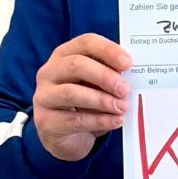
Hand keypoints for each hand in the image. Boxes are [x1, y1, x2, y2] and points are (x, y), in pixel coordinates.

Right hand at [33, 33, 130, 161]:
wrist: (67, 136)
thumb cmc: (87, 102)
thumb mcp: (99, 85)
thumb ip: (111, 75)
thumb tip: (134, 74)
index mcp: (65, 55)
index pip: (85, 42)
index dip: (107, 50)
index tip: (128, 63)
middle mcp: (49, 72)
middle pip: (75, 65)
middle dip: (104, 76)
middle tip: (125, 89)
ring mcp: (44, 97)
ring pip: (71, 93)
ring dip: (101, 100)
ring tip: (122, 107)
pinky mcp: (46, 121)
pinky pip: (73, 120)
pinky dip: (99, 120)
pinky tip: (115, 121)